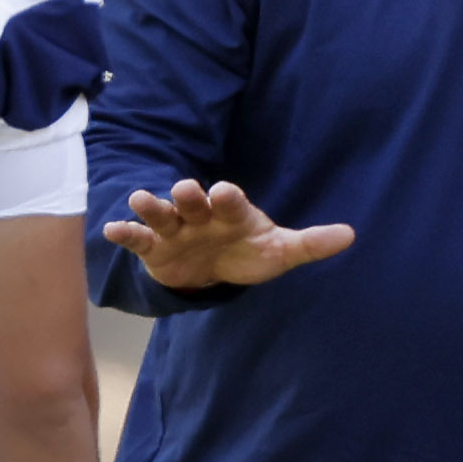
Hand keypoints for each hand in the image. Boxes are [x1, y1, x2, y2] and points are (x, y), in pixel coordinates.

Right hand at [99, 178, 353, 292]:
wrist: (213, 270)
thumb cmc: (247, 252)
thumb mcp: (280, 251)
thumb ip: (309, 244)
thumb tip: (351, 236)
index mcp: (231, 212)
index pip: (231, 200)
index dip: (227, 196)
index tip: (223, 192)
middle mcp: (201, 215)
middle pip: (193, 200)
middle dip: (188, 195)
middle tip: (185, 190)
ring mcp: (175, 229)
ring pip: (161, 213)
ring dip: (151, 206)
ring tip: (138, 200)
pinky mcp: (154, 247)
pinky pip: (138, 238)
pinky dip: (126, 233)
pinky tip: (111, 230)